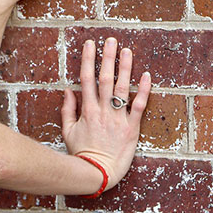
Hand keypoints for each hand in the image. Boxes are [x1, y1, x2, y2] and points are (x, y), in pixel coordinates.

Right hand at [62, 38, 151, 189]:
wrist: (97, 172)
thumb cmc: (80, 152)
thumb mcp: (67, 130)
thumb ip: (67, 109)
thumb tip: (67, 90)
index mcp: (86, 110)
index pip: (86, 79)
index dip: (88, 59)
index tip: (89, 45)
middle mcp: (102, 111)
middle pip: (105, 79)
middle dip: (107, 58)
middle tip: (110, 41)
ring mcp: (118, 119)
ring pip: (122, 88)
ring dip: (125, 68)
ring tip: (127, 51)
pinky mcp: (132, 128)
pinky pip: (139, 106)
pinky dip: (144, 90)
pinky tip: (146, 76)